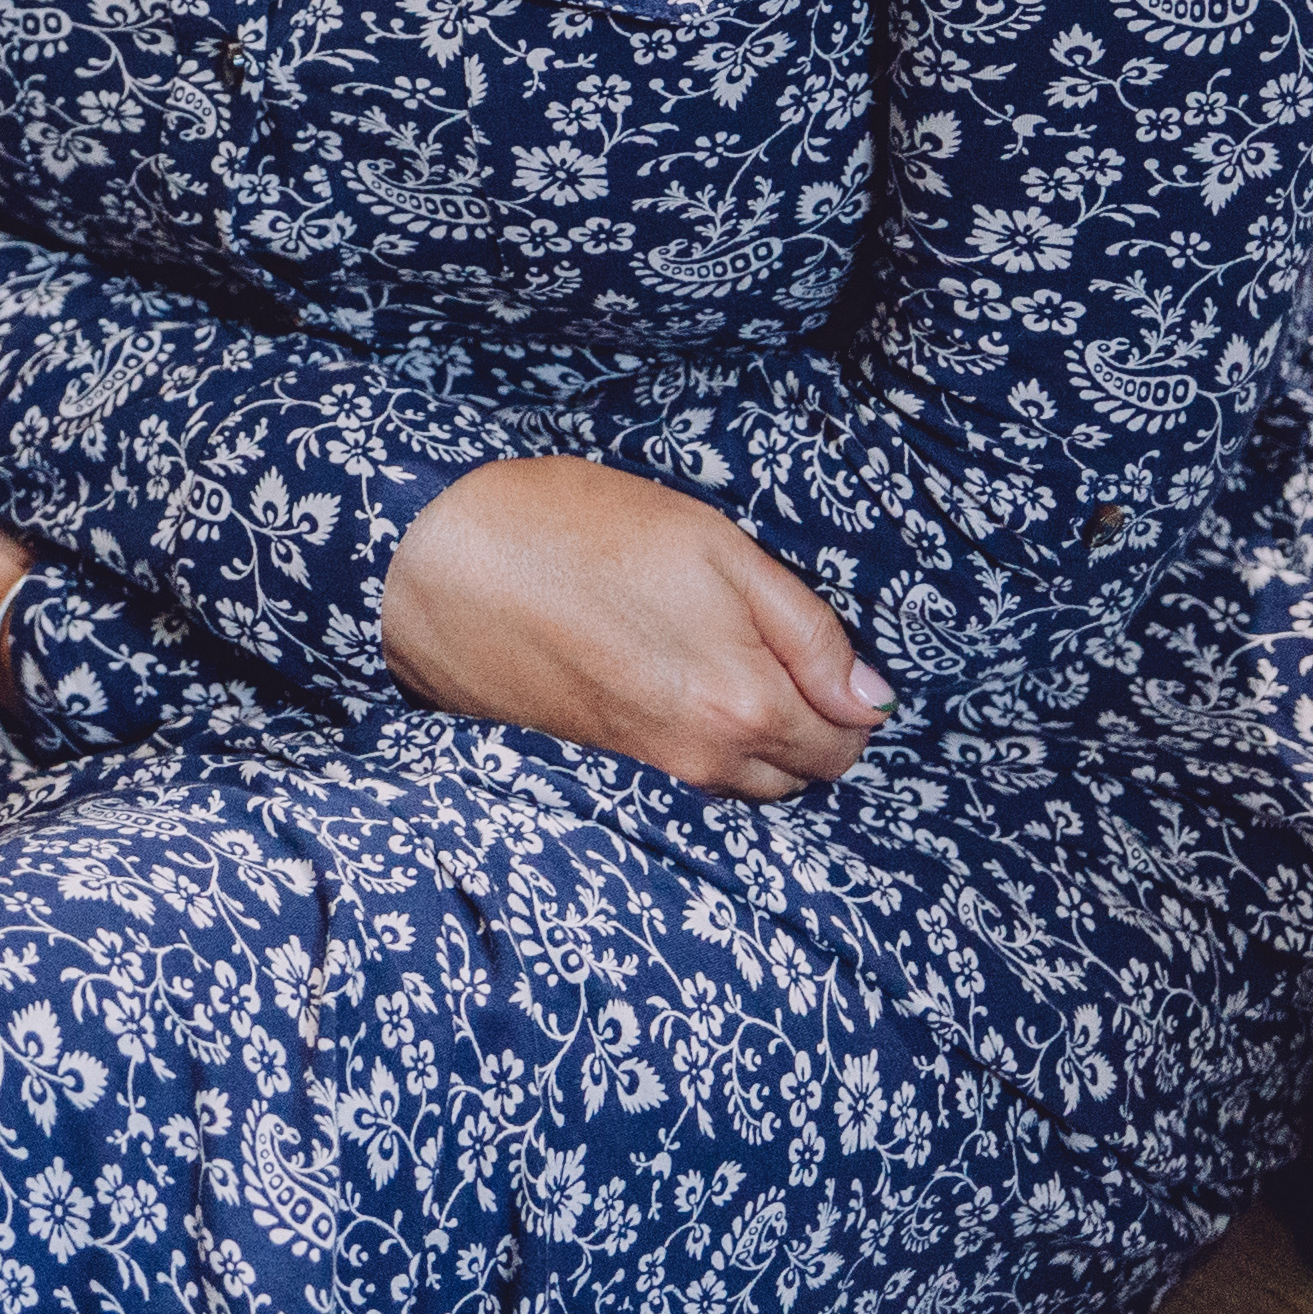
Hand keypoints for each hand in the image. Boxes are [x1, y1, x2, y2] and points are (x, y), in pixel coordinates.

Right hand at [380, 456, 891, 798]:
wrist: (439, 567)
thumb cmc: (576, 531)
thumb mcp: (715, 546)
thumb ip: (808, 629)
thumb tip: (872, 699)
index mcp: (749, 702)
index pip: (849, 739)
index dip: (850, 692)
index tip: (822, 647)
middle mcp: (709, 755)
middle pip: (805, 771)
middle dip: (812, 722)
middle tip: (779, 648)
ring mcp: (656, 768)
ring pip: (752, 782)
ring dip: (762, 739)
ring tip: (728, 661)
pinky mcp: (613, 763)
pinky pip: (697, 777)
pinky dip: (711, 745)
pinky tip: (681, 683)